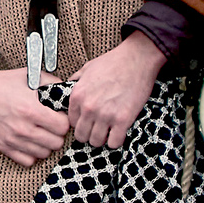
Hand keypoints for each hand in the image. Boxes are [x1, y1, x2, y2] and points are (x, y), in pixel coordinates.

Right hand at [0, 67, 69, 166]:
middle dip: (57, 133)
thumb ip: (53, 84)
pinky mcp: (5, 147)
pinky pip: (28, 161)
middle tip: (50, 125)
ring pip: (44, 153)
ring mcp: (13, 140)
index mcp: (32, 110)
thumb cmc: (5, 83)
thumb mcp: (31, 76)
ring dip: (45, 143)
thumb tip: (69, 94)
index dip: (64, 120)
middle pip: (56, 143)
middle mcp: (23, 128)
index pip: (63, 127)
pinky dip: (32, 153)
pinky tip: (30, 141)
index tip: (58, 116)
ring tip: (40, 132)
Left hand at [63, 32, 163, 148]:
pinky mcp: (123, 120)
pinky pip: (114, 142)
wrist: (136, 59)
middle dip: (89, 134)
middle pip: (81, 136)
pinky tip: (118, 132)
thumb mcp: (86, 68)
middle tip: (98, 129)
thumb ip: (75, 81)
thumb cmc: (114, 62)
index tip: (88, 122)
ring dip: (102, 139)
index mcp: (77, 96)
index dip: (80, 123)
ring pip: (96, 142)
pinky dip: (116, 140)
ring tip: (108, 131)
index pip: (71, 122)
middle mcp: (89, 107)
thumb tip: (67, 88)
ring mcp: (105, 115)